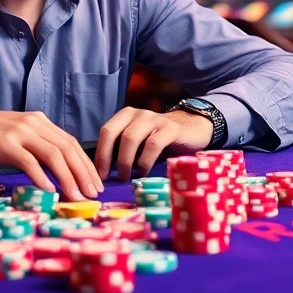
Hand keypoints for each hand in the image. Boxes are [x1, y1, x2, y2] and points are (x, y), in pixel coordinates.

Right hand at [0, 105, 102, 199]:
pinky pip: (28, 161)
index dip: (86, 164)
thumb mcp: (16, 137)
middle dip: (83, 173)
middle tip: (93, 194)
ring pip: (53, 155)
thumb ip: (35, 148)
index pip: (71, 143)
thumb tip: (57, 172)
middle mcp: (33, 123)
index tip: (96, 184)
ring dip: (68, 178)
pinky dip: (41, 177)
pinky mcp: (3, 144)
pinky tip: (49, 190)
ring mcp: (18, 132)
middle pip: (68, 149)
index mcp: (39, 122)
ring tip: (76, 196)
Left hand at [95, 107, 211, 181]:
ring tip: (126, 177)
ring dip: (125, 161)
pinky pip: (153, 144)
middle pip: (113, 133)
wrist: (193, 128)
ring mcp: (154, 119)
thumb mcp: (139, 142)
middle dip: (108, 158)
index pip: (106, 131)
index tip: (98, 175)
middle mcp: (138, 114)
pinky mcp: (171, 128)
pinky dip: (145, 161)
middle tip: (110, 178)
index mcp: (126, 115)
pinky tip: (143, 173)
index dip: (100, 153)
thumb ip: (123, 149)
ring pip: (130, 138)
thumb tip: (103, 172)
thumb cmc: (160, 140)